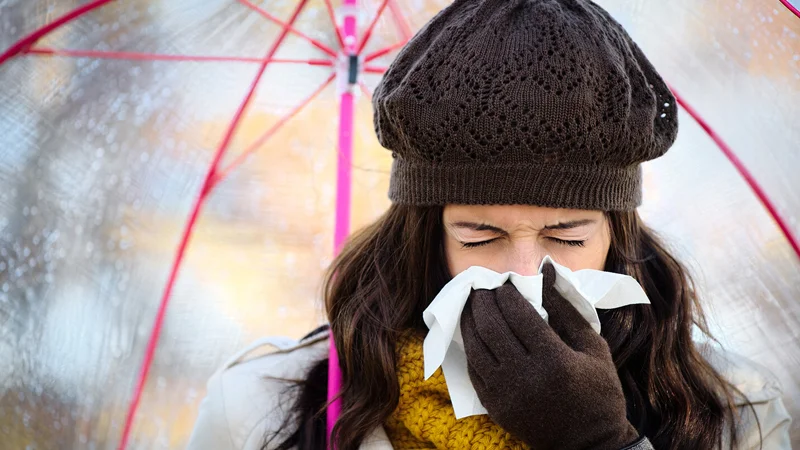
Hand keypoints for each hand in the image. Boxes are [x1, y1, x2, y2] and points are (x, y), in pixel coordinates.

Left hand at [460, 262, 638, 449]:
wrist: (589, 444)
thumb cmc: (598, 391)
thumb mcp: (593, 347)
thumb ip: (566, 309)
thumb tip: (546, 272)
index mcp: (555, 360)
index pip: (519, 315)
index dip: (507, 294)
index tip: (504, 282)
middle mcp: (526, 377)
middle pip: (492, 327)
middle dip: (483, 301)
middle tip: (482, 287)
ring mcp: (507, 394)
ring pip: (476, 348)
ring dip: (470, 321)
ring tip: (472, 305)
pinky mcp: (496, 407)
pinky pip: (474, 370)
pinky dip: (470, 348)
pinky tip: (473, 333)